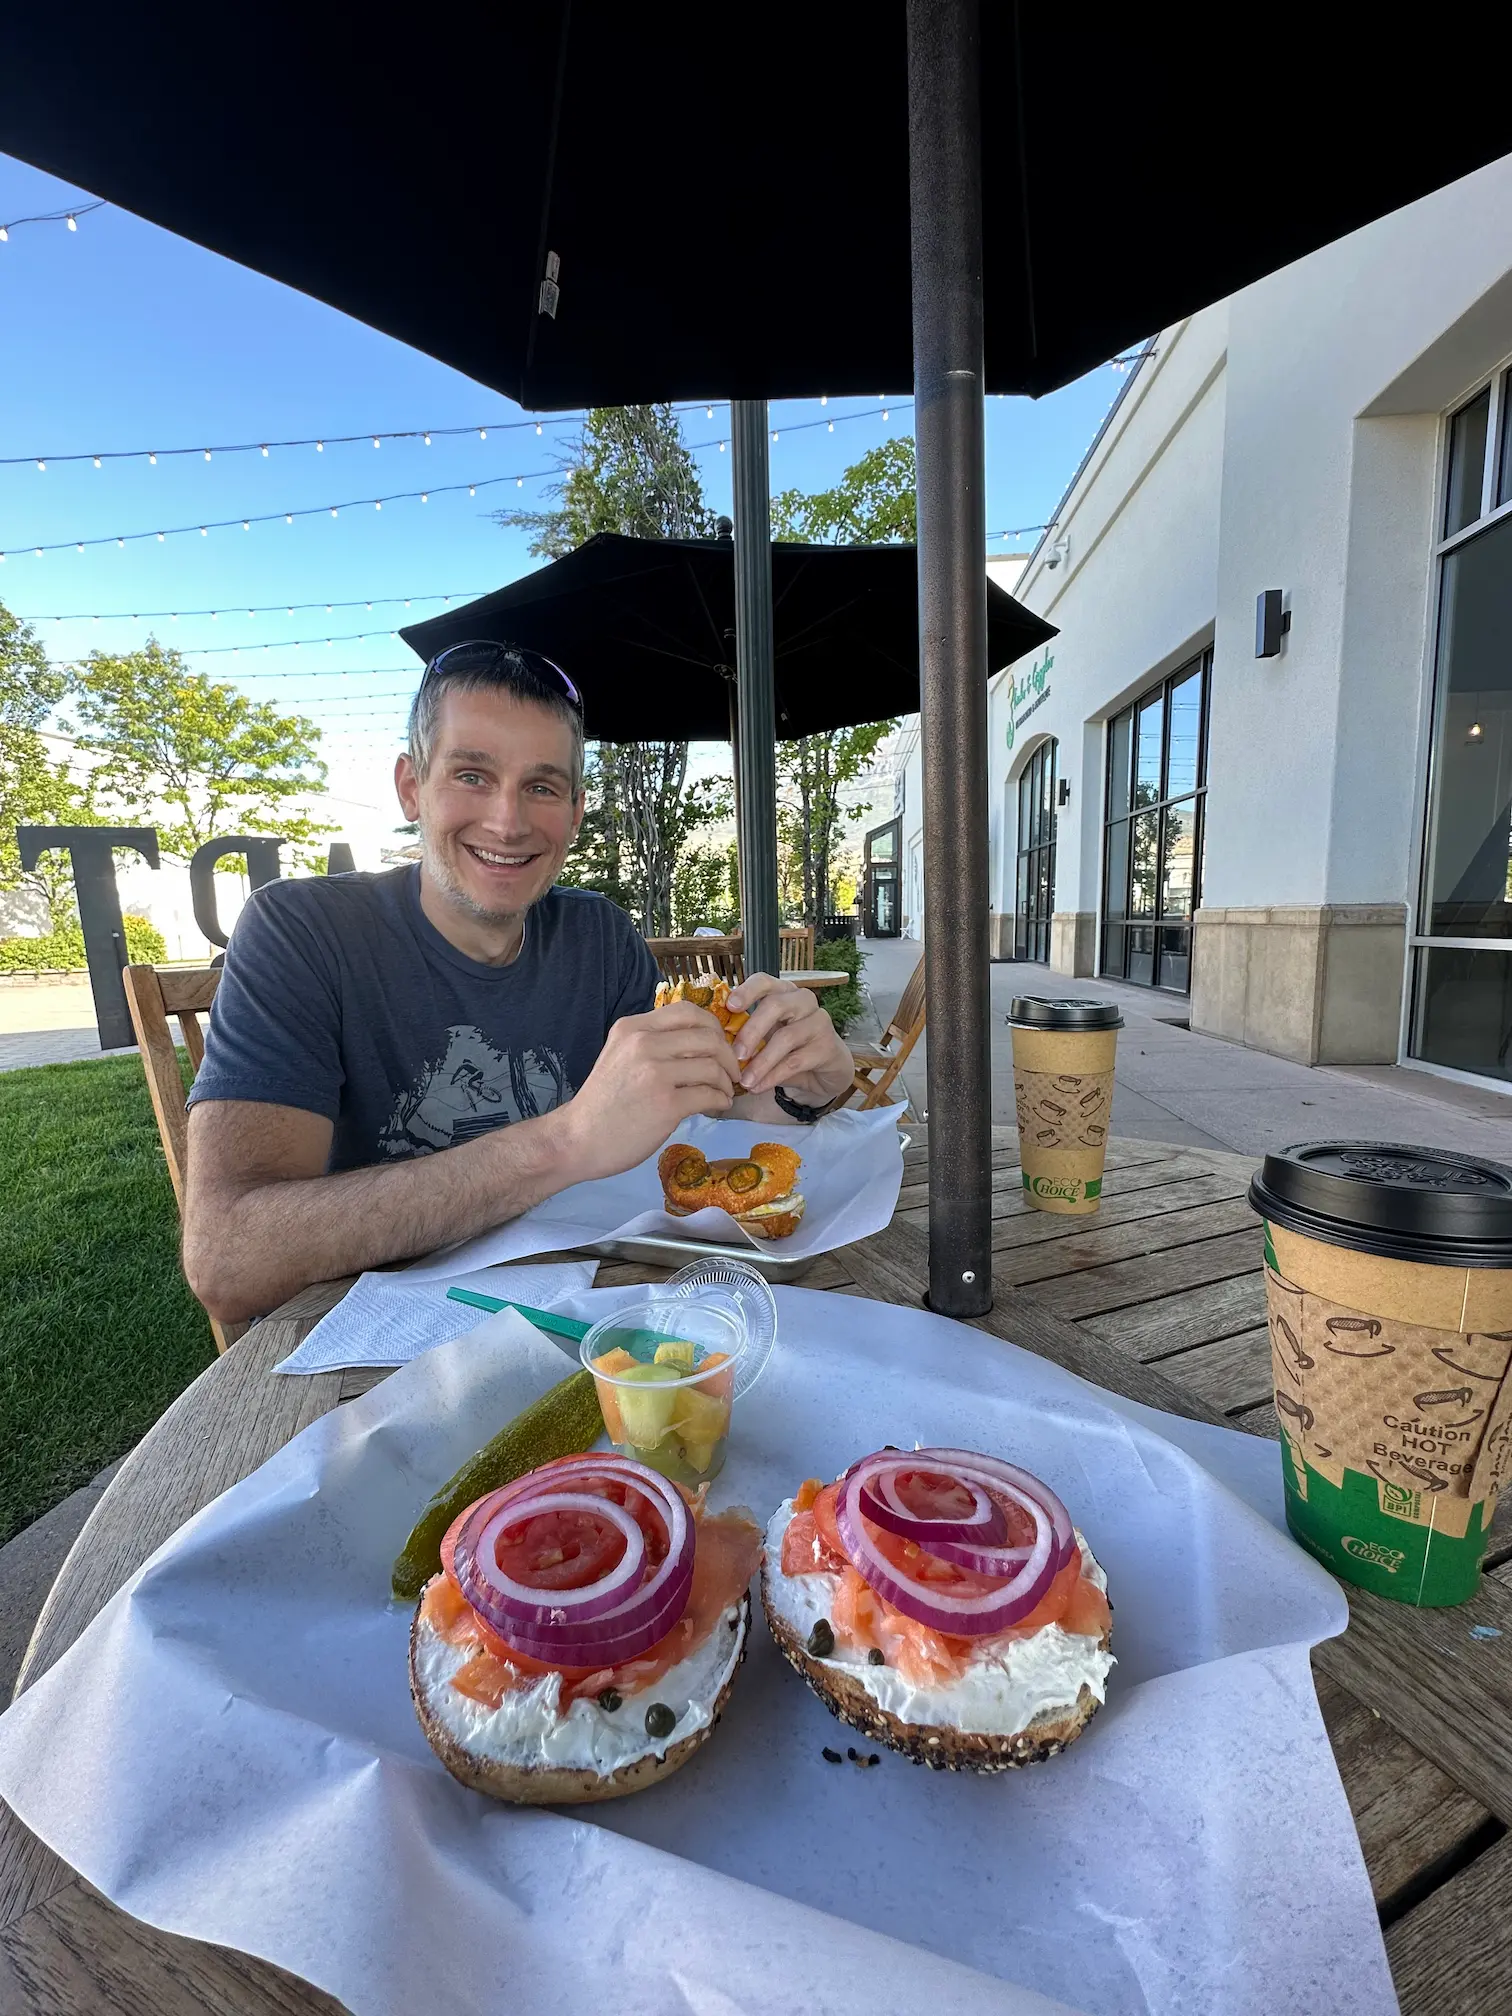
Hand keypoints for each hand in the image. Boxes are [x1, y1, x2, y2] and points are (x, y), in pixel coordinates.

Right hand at [555, 1002, 741, 1183]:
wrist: (576, 1140)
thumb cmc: (602, 1102)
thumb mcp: (620, 1056)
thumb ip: (652, 1044)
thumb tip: (701, 1042)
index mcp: (632, 1028)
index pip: (687, 1011)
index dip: (713, 1027)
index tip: (719, 1046)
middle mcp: (643, 1043)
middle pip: (708, 1036)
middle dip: (728, 1055)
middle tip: (732, 1072)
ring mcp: (655, 1073)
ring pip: (712, 1065)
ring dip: (726, 1081)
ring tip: (723, 1093)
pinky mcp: (666, 1104)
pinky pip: (710, 1094)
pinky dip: (721, 1100)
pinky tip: (717, 1106)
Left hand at [726, 972, 854, 1106]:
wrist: (826, 1070)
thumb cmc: (790, 1048)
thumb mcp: (767, 1036)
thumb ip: (746, 1034)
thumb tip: (716, 1043)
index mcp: (783, 992)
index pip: (765, 981)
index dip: (746, 991)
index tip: (729, 1006)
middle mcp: (803, 1001)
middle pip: (775, 1005)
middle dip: (751, 1031)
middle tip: (735, 1055)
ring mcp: (819, 1022)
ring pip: (786, 1037)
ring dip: (761, 1062)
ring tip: (745, 1081)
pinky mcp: (827, 1046)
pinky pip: (795, 1061)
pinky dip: (773, 1076)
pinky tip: (758, 1087)